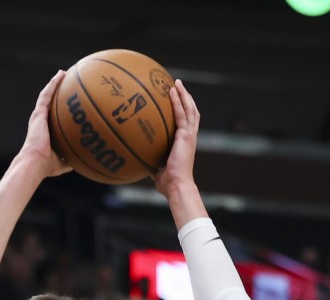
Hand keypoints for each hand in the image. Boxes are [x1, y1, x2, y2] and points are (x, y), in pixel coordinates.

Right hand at [17, 70, 70, 179]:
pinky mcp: (38, 113)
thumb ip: (72, 158)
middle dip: (58, 92)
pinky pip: (46, 94)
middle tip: (68, 83)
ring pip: (47, 95)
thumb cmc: (46, 166)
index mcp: (46, 132)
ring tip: (64, 73)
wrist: (35, 162)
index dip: (61, 108)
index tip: (70, 102)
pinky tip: (60, 75)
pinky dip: (53, 84)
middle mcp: (41, 121)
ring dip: (55, 84)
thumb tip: (84, 160)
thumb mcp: (63, 162)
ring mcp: (39, 116)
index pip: (54, 117)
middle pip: (50, 103)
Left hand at [153, 79, 199, 199]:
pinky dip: (178, 102)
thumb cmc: (168, 184)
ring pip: (189, 109)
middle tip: (178, 85)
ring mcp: (189, 135)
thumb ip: (151, 163)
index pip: (186, 122)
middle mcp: (189, 136)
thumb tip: (138, 161)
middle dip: (185, 97)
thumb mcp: (157, 170)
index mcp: (185, 143)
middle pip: (191, 111)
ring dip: (183, 94)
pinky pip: (181, 115)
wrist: (177, 186)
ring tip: (177, 83)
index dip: (184, 110)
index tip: (177, 100)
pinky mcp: (186, 136)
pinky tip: (172, 91)